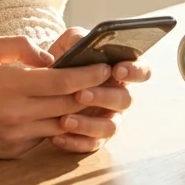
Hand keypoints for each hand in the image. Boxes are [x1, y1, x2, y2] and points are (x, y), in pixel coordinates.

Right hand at [0, 36, 112, 158]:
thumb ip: (20, 46)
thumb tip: (50, 58)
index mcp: (10, 85)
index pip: (64, 82)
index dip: (89, 74)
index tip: (105, 66)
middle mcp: (16, 114)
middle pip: (69, 105)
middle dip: (92, 92)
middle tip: (109, 81)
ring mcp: (15, 136)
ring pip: (61, 124)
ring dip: (79, 112)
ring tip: (91, 97)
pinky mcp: (12, 151)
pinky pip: (44, 137)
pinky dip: (55, 125)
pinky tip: (61, 113)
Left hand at [44, 26, 153, 153]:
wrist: (42, 86)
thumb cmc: (63, 62)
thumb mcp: (66, 45)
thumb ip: (74, 39)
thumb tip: (78, 44)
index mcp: (119, 71)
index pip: (141, 70)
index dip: (134, 71)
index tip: (117, 70)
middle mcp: (119, 96)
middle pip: (125, 100)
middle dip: (104, 97)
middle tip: (81, 94)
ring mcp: (109, 118)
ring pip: (111, 127)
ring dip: (89, 124)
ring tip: (65, 120)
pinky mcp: (95, 137)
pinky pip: (92, 145)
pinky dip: (75, 142)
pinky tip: (57, 137)